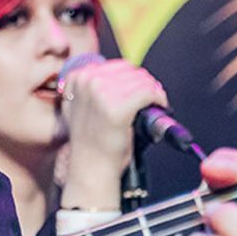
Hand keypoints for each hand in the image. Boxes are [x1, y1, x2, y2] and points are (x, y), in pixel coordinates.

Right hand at [58, 58, 166, 210]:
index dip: (132, 79)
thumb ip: (90, 88)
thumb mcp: (79, 107)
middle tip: (149, 101)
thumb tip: (117, 75)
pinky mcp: (118, 107)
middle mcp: (88, 81)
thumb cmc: (90, 143)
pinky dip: (159, 99)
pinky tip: (159, 107)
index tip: (137, 91)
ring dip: (153, 91)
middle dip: (144, 84)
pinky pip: (149, 92)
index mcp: (77, 77)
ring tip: (153, 105)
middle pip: (131, 70)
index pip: (116, 66)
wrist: (91, 169)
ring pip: (142, 80)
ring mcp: (102, 94)